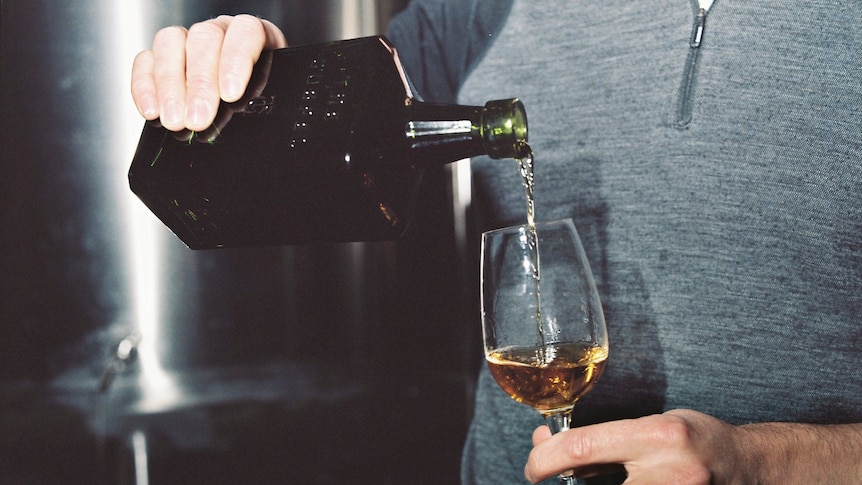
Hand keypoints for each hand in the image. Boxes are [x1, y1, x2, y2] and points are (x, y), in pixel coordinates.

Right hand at [131, 14, 286, 131]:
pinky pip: (146, 61)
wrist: (256, 116)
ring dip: (170, 86)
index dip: (236, 60)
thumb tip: (254, 125)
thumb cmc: (264, 104)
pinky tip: (152, 112)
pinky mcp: (162, 57)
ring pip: (170, 43)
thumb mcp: (273, 103)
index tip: (230, 94)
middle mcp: (221, 32)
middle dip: (199, 83)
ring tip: (175, 120)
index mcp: (256, 36)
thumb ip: (266, 105)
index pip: (246, 31)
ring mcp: (189, 41)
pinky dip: (145, 86)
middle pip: (204, 39)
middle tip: (198, 118)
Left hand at [526, 410, 861, 483]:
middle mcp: (669, 471)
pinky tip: (609, 482)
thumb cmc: (696, 439)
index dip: (543, 458)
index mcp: (659, 436)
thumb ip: (604, 437)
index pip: (581, 448)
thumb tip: (547, 443)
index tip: (532, 467)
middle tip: (545, 475)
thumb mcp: (651, 425)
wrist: (751, 469)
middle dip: (556, 479)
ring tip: (584, 475)